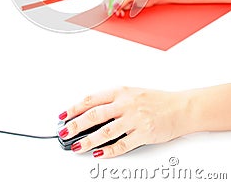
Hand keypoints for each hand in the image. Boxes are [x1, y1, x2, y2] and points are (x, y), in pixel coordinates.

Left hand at [58, 86, 188, 157]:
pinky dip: (109, 151)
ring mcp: (135, 119)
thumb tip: (91, 113)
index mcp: (121, 91)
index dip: (75, 107)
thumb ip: (113, 101)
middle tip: (65, 133)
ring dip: (88, 140)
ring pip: (106, 131)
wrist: (181, 107)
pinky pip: (122, 144)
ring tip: (77, 146)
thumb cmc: (156, 100)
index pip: (92, 99)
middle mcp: (126, 104)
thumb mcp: (132, 93)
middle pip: (95, 115)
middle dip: (76, 125)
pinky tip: (99, 153)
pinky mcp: (144, 133)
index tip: (64, 115)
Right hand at [100, 0, 154, 16]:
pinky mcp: (122, 2)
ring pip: (110, 4)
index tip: (108, 6)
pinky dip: (118, 11)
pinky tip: (122, 13)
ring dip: (114, 10)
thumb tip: (114, 6)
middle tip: (111, 12)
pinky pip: (116, 8)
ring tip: (120, 13)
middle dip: (109, 6)